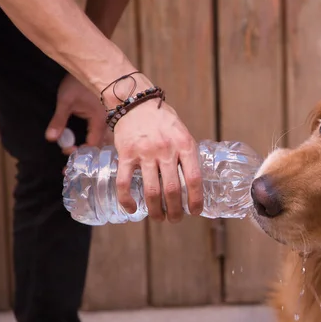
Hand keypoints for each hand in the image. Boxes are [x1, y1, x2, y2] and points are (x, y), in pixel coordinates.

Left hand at [45, 74, 107, 154]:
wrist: (91, 66)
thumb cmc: (78, 83)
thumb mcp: (65, 101)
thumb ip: (59, 121)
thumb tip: (51, 138)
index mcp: (100, 121)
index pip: (92, 144)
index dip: (79, 151)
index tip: (65, 149)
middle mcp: (109, 122)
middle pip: (102, 145)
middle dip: (87, 153)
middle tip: (71, 155)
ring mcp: (110, 119)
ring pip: (106, 139)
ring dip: (93, 146)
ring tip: (79, 150)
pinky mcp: (108, 115)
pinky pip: (106, 132)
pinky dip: (96, 138)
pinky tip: (87, 139)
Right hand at [111, 85, 202, 222]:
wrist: (136, 102)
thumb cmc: (163, 120)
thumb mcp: (183, 133)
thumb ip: (187, 155)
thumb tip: (193, 184)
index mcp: (184, 145)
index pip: (194, 179)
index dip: (196, 199)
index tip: (196, 212)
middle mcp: (166, 150)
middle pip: (172, 190)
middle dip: (176, 210)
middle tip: (176, 219)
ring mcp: (145, 153)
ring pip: (151, 190)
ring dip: (156, 210)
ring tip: (159, 219)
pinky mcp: (126, 154)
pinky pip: (124, 182)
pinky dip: (127, 199)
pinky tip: (133, 209)